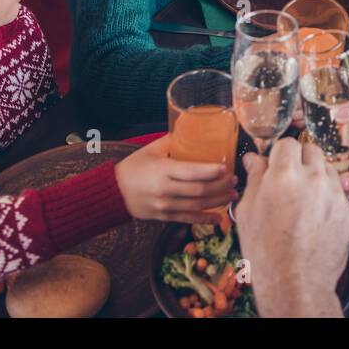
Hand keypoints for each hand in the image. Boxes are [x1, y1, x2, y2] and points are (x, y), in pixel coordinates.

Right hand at [114, 135, 236, 222]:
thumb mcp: (151, 150)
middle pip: (199, 191)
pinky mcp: (164, 216)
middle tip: (234, 180)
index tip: (226, 168)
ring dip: (218, 201)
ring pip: (197, 206)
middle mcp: (165, 190)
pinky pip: (188, 219)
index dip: (211, 172)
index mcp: (163, 171)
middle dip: (220, 186)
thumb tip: (193, 129)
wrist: (113, 192)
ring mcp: (165, 205)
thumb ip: (172, 141)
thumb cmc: (134, 167)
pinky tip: (219, 217)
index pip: (191, 172)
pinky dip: (205, 219)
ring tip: (232, 195)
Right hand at [235, 139, 348, 317]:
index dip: (280, 153)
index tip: (277, 164)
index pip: (287, 143)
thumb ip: (255, 179)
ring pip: (328, 170)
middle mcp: (313, 178)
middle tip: (291, 180)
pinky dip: (330, 199)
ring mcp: (334, 194)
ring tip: (304, 200)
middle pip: (312, 150)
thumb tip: (255, 158)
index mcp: (284, 175)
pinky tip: (317, 217)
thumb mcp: (249, 211)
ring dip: (317, 177)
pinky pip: (340, 193)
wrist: (295, 282)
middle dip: (301, 160)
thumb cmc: (266, 250)